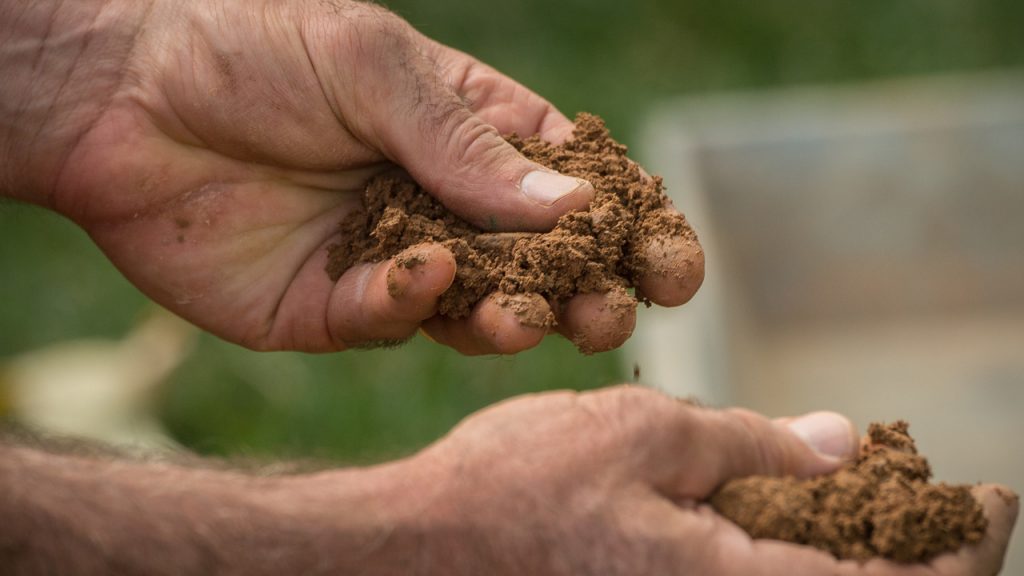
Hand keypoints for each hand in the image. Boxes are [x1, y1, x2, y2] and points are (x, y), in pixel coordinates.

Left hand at [2, 0, 698, 352]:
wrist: (121, 97)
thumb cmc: (251, 50)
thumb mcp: (375, 68)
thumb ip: (471, 145)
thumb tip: (572, 208)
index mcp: (472, 135)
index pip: (574, 189)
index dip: (632, 226)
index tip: (679, 263)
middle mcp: (444, 205)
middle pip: (542, 265)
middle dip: (591, 291)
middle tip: (617, 312)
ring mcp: (394, 260)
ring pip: (480, 308)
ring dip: (515, 316)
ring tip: (532, 315)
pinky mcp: (335, 308)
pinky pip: (392, 319)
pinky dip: (412, 302)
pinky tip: (419, 273)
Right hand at [406, 386, 1017, 574]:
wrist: (419, 551)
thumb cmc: (517, 488)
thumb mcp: (643, 434)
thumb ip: (751, 442)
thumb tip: (841, 442)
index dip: (962, 547)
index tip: (989, 496)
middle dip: (921, 553)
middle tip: (938, 495)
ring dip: (858, 552)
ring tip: (869, 490)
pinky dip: (794, 552)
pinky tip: (786, 504)